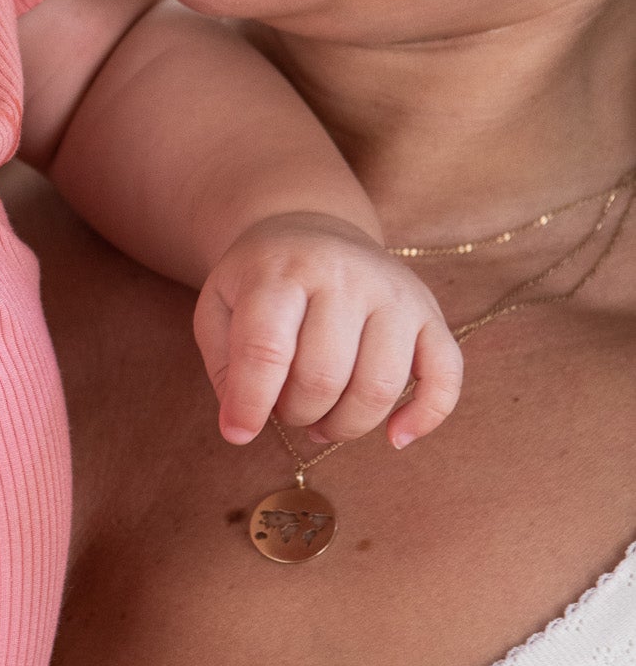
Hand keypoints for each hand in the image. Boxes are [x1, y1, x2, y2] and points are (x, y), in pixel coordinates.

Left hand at [194, 212, 461, 447]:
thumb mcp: (220, 305)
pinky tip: (394, 437)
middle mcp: (344, 275)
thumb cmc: (261, 280)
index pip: (267, 348)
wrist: (313, 228)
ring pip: (378, 387)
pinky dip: (424, 418)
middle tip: (284, 410)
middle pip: (323, 376)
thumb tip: (240, 428)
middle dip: (296, 413)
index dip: (251, 402)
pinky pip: (444, 377)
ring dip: (344, 425)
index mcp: (282, 270)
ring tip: (319, 422)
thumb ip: (225, 363)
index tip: (238, 433)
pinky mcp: (430, 313)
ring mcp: (394, 292)